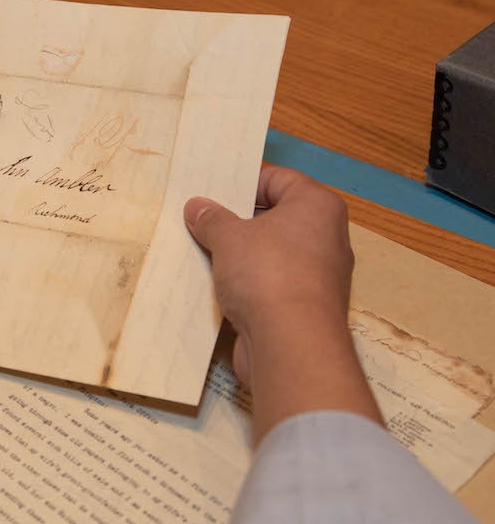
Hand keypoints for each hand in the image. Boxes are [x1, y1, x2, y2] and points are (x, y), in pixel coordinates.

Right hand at [184, 165, 381, 441]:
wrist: (291, 345)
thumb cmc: (266, 272)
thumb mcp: (228, 236)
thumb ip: (211, 218)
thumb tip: (196, 207)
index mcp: (317, 206)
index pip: (278, 179)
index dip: (243, 181)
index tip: (212, 191)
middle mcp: (327, 236)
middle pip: (276, 216)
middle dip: (239, 219)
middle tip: (202, 218)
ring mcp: (320, 275)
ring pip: (273, 252)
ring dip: (241, 253)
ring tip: (203, 249)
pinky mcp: (306, 307)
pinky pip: (272, 282)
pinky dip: (249, 282)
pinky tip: (217, 283)